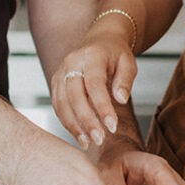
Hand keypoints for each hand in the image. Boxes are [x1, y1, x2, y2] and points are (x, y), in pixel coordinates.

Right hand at [50, 33, 136, 148]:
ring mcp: (60, 72)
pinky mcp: (56, 83)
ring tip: (88, 143)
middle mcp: (71, 63)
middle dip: (86, 120)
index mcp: (91, 56)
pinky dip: (67, 122)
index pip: (94, 84)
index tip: (112, 126)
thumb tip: (121, 99)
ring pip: (62, 102)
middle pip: (74, 95)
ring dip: (74, 125)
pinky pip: (58, 106)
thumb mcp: (128, 63)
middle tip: (99, 139)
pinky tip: (79, 135)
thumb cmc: (116, 53)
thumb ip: (125, 80)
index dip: (102, 107)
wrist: (100, 41)